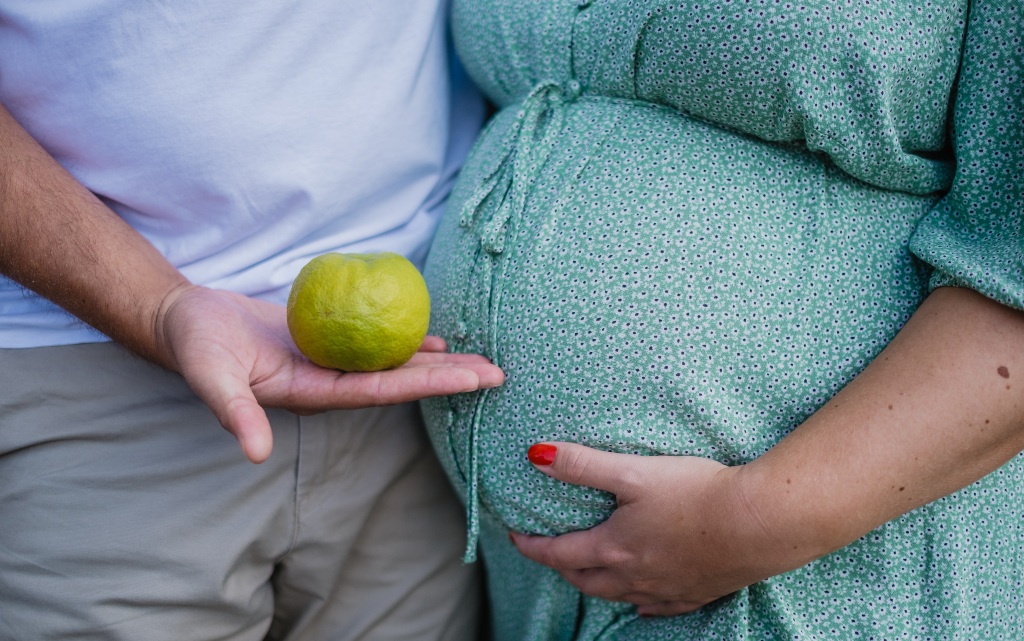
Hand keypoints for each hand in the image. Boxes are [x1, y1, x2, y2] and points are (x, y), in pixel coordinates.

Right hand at [156, 284, 503, 462]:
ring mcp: (332, 364)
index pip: (383, 393)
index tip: (472, 380)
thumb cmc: (196, 345)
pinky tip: (437, 339)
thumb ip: (233, 413)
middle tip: (498, 373)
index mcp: (314, 395)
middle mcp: (331, 384)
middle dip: (449, 380)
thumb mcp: (211, 377)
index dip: (428, 386)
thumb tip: (254, 452)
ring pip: (395, 364)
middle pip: (401, 382)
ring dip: (437, 363)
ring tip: (481, 360)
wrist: (185, 321)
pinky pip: (376, 342)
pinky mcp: (328, 342)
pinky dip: (407, 341)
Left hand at [509, 442, 794, 616]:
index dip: (533, 545)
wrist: (759, 522)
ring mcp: (667, 589)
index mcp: (614, 548)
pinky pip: (660, 607)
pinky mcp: (697, 592)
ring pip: (619, 595)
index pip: (559, 553)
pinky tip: (644, 603)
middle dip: (563, 567)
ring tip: (589, 573)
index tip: (517, 536)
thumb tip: (535, 456)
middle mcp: (635, 576)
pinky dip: (643, 604)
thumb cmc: (695, 493)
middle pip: (586, 580)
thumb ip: (582, 464)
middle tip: (551, 553)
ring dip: (597, 585)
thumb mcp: (632, 472)